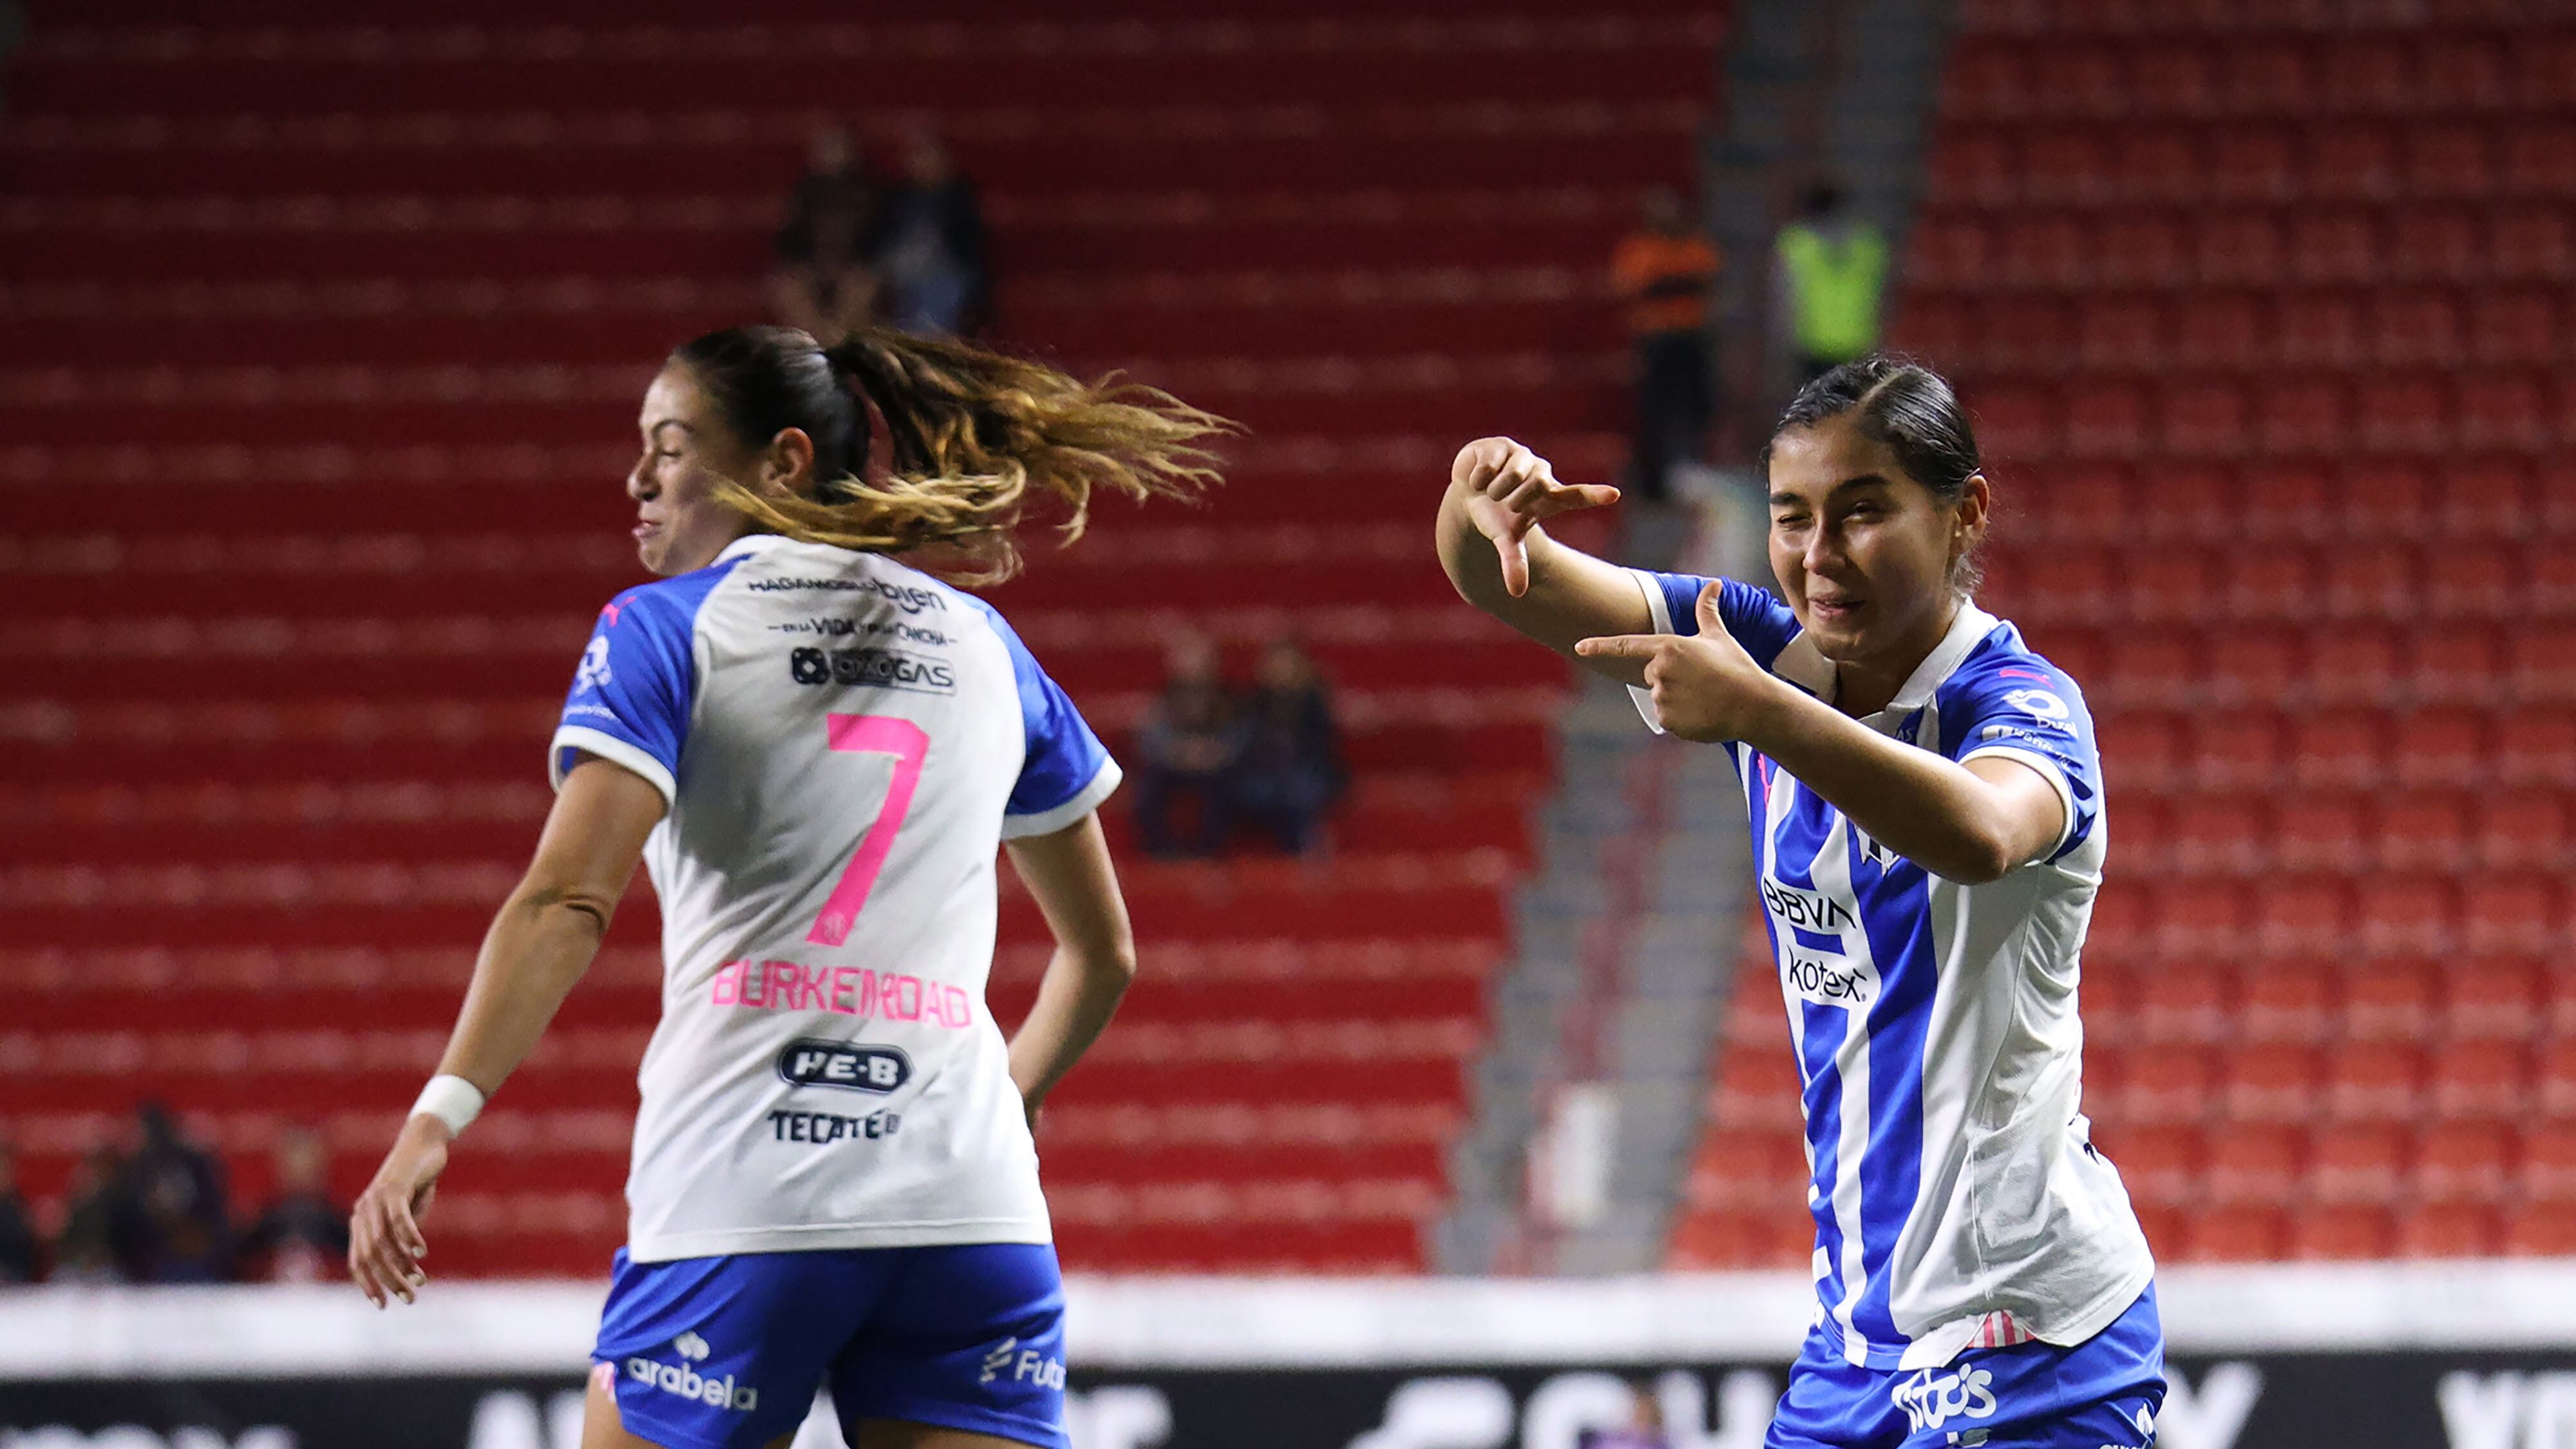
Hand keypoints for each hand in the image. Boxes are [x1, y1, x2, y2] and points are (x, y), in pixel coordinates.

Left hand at [349, 1114, 449, 1307]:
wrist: (424, 1142)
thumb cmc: (417, 1181)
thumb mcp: (409, 1215)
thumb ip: (402, 1239)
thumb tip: (408, 1271)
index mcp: (361, 1221)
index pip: (357, 1262)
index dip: (368, 1285)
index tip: (384, 1305)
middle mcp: (362, 1212)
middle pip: (370, 1257)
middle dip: (389, 1281)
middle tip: (410, 1297)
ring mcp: (376, 1199)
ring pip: (383, 1242)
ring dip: (401, 1265)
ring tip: (419, 1281)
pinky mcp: (394, 1188)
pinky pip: (398, 1219)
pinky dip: (409, 1237)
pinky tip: (422, 1251)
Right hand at [1450, 437, 1620, 596]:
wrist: (1469, 491)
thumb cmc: (1496, 515)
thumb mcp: (1506, 539)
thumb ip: (1515, 563)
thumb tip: (1517, 593)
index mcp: (1549, 497)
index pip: (1577, 495)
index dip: (1595, 495)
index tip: (1614, 495)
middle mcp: (1541, 474)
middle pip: (1537, 484)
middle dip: (1515, 499)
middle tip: (1504, 503)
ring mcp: (1522, 456)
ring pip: (1514, 474)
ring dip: (1495, 489)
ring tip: (1489, 491)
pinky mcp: (1501, 445)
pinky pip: (1490, 466)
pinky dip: (1479, 479)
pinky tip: (1477, 479)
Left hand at [1575, 581, 1780, 742]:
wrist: (1752, 704)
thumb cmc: (1737, 668)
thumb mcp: (1719, 637)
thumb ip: (1707, 611)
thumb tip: (1713, 584)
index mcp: (1668, 647)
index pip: (1626, 645)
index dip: (1600, 646)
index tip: (1579, 648)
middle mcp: (1660, 671)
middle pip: (1650, 674)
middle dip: (1669, 676)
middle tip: (1699, 680)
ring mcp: (1662, 696)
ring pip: (1659, 696)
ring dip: (1676, 698)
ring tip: (1703, 697)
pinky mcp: (1667, 720)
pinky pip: (1666, 717)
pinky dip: (1680, 717)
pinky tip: (1701, 713)